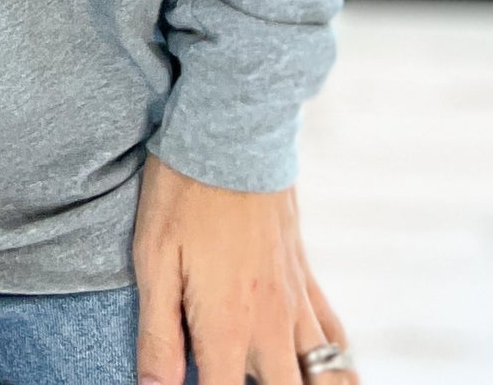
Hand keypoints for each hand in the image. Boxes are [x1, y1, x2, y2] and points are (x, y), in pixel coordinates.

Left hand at [134, 154, 356, 383]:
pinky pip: (337, 339)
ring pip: (328, 378)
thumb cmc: (183, 193)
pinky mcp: (307, 280)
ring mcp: (296, 304)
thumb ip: (157, 334)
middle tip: (237, 374)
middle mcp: (271, 326)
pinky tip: (324, 375)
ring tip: (284, 379)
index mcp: (227, 326)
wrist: (232, 132)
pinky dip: (339, 369)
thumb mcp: (153, 259)